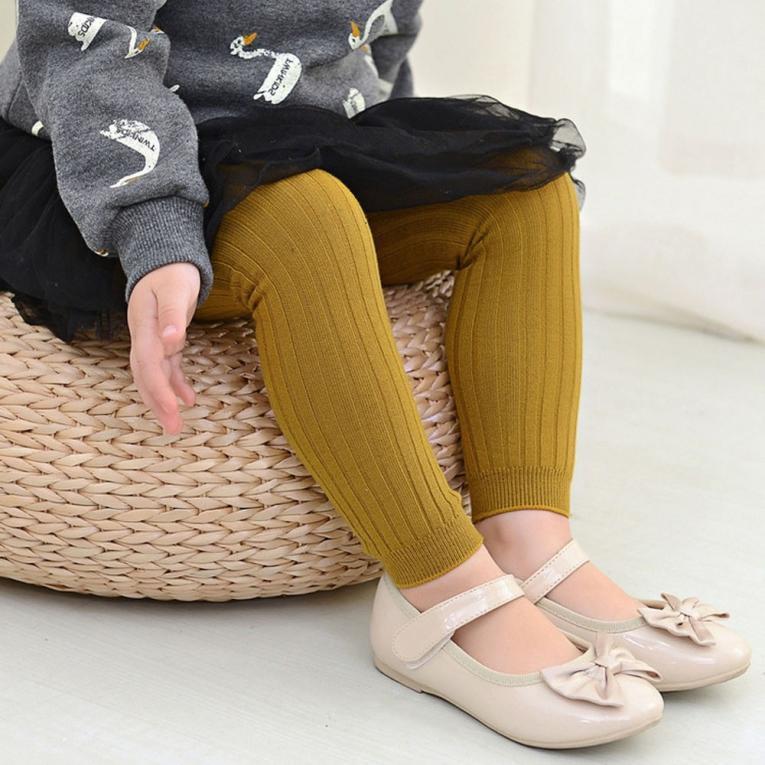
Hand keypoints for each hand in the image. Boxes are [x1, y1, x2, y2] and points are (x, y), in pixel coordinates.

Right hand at [127, 262, 200, 435]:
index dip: (158, 388)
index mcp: (144, 326)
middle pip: (145, 375)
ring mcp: (151, 340)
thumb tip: (172, 341)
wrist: (165, 259)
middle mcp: (143, 336)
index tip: (172, 410)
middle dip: (157, 403)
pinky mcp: (162, 341)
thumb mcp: (176, 288)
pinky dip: (174, 384)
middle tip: (172, 429)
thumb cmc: (173, 272)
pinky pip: (165, 368)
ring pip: (152, 375)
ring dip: (162, 399)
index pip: (148, 363)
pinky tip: (188, 399)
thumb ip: (174, 315)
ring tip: (174, 424)